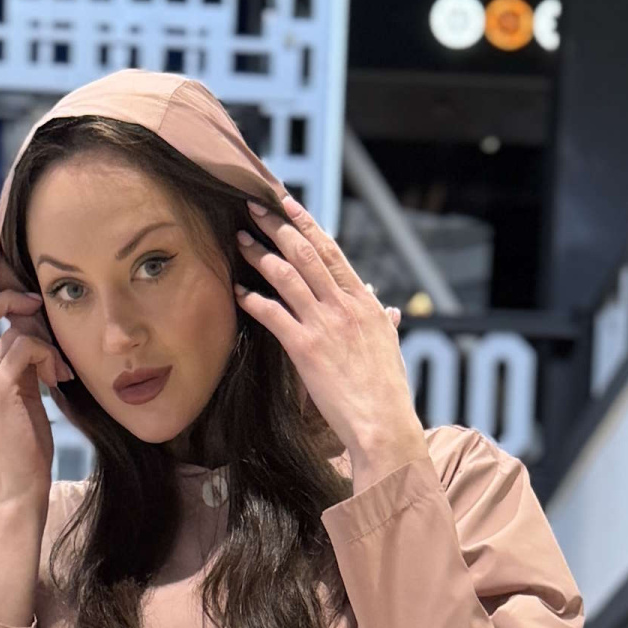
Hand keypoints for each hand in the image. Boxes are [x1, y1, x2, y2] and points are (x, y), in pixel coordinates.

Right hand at [0, 286, 73, 511]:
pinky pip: (26, 348)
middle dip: (3, 299)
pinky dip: (47, 356)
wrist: (19, 492)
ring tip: (59, 371)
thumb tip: (29, 334)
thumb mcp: (13, 404)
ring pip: (11, 334)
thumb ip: (13, 370)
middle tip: (34, 302)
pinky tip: (59, 378)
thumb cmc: (22, 454)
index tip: (18, 304)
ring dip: (44, 345)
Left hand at [234, 194, 428, 488]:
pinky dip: (253, 299)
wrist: (384, 424)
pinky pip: (273, 314)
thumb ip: (381, 319)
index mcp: (362, 302)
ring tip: (240, 239)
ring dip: (259, 254)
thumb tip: (381, 303)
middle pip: (305, 253)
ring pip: (287, 275)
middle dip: (275, 226)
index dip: (305, 223)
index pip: (330, 251)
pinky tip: (237, 291)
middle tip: (252, 207)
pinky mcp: (305, 348)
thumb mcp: (389, 346)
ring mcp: (324, 324)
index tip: (286, 204)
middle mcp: (343, 305)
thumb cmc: (387, 391)